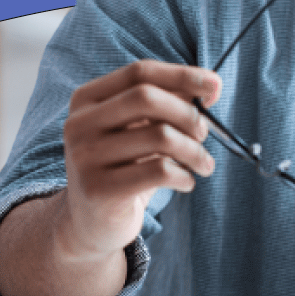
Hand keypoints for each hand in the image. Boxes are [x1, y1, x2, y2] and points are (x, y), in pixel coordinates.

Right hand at [57, 60, 221, 263]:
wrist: (92, 223)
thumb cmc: (126, 167)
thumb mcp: (141, 130)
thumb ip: (170, 101)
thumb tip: (212, 85)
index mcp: (86, 99)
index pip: (139, 72)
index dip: (182, 74)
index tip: (215, 86)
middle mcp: (78, 124)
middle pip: (146, 97)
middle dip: (187, 112)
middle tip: (205, 132)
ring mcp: (84, 157)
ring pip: (159, 136)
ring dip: (194, 150)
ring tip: (203, 163)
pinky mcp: (98, 190)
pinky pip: (158, 171)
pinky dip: (184, 175)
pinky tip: (186, 182)